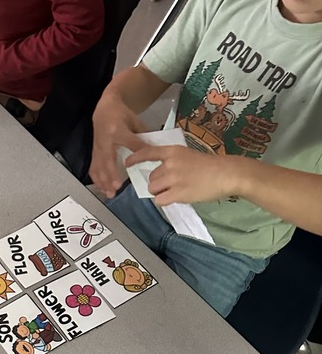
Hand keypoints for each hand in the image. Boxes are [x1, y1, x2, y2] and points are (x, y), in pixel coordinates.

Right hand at [88, 93, 148, 197]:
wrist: (104, 109)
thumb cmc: (120, 114)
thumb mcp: (134, 121)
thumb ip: (142, 136)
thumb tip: (153, 151)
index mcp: (117, 130)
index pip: (130, 142)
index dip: (136, 151)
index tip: (142, 162)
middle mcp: (105, 141)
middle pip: (107, 160)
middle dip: (111, 175)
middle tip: (117, 188)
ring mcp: (98, 148)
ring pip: (98, 167)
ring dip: (103, 182)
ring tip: (109, 193)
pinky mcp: (94, 153)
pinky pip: (93, 168)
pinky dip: (97, 180)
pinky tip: (101, 189)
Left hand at [127, 146, 243, 206]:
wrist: (226, 173)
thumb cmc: (210, 165)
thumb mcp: (188, 155)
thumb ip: (172, 161)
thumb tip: (160, 174)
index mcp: (173, 151)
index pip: (148, 153)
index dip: (135, 158)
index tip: (127, 163)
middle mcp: (170, 164)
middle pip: (151, 178)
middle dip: (158, 183)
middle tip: (173, 185)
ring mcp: (173, 179)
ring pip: (153, 189)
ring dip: (160, 192)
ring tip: (175, 191)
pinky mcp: (178, 193)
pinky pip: (160, 200)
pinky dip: (165, 201)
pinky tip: (176, 198)